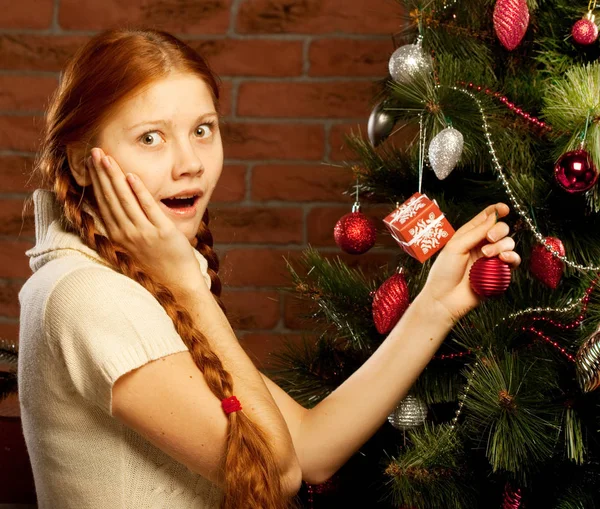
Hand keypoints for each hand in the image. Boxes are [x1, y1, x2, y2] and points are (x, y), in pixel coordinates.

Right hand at [86, 147, 206, 294]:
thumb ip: (125, 227)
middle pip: (110, 198)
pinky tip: (131, 176)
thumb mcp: (134, 246)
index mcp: (117, 237)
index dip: (96, 182)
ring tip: (107, 157)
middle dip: (101, 173)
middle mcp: (126, 235)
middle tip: (94, 151)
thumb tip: (119, 205)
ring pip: (125, 200)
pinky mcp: (162, 233)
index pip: (102, 204)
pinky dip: (139, 191)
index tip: (91, 164)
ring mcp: (143, 233)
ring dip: (114, 177)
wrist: (177, 285)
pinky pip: (148, 208)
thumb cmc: (157, 264)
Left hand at [420, 203, 520, 323]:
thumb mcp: (456, 246)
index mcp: (469, 235)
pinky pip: (514, 260)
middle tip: (489, 239)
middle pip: (501, 229)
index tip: (505, 208)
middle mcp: (481, 245)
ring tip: (487, 255)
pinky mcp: (498, 273)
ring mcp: (491, 259)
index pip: (486, 218)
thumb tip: (493, 216)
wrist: (444, 298)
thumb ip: (476, 232)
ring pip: (509, 243)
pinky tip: (504, 259)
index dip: (496, 211)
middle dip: (499, 230)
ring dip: (501, 246)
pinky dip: (512, 257)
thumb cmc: (444, 272)